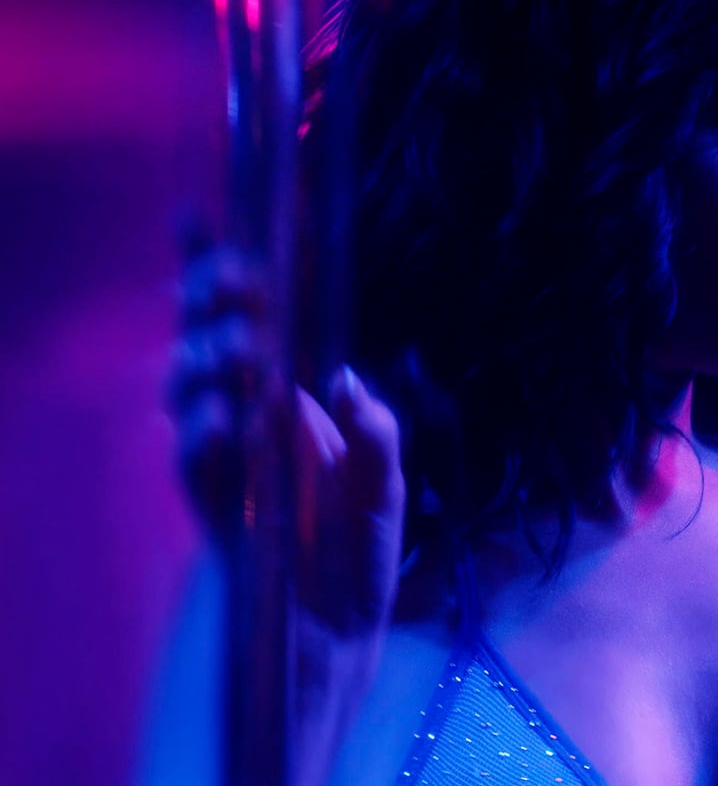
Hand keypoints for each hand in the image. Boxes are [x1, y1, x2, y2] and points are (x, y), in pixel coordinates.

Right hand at [169, 232, 405, 779]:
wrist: (339, 630)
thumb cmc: (361, 551)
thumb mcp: (387, 488)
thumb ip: (377, 435)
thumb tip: (345, 382)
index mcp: (291, 404)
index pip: (252, 330)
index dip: (221, 279)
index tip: (208, 225)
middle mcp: (251, 423)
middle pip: (211, 347)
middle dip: (217, 312)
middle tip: (239, 290)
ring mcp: (228, 464)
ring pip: (192, 397)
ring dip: (209, 368)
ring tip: (240, 357)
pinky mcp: (218, 510)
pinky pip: (197, 468)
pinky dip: (206, 439)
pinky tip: (225, 421)